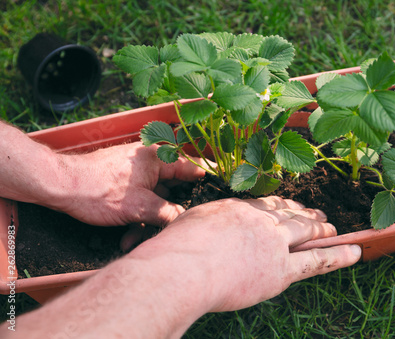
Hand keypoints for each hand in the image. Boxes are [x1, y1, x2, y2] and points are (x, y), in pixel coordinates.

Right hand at [5, 196, 361, 337]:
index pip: (266, 204)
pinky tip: (355, 250)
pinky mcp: (281, 269)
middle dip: (304, 213)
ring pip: (306, 231)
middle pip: (289, 214)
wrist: (182, 268)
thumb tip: (203, 230)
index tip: (290, 205)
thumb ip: (204, 225)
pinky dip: (338, 255)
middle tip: (317, 213)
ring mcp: (273, 242)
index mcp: (237, 208)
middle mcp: (260, 220)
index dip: (281, 205)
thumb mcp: (189, 226)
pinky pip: (317, 260)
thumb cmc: (175, 251)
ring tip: (334, 227)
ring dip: (321, 229)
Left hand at [52, 142, 205, 227]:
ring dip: (149, 222)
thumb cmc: (96, 189)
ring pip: (156, 200)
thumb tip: (188, 222)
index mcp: (159, 158)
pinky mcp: (127, 185)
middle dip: (171, 214)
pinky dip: (137, 218)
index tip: (217, 201)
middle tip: (175, 231)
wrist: (59, 187)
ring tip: (136, 241)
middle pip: (174, 190)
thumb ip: (168, 214)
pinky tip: (127, 238)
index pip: (193, 169)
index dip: (207, 185)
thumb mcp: (139, 207)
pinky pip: (141, 202)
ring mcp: (138, 174)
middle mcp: (151, 163)